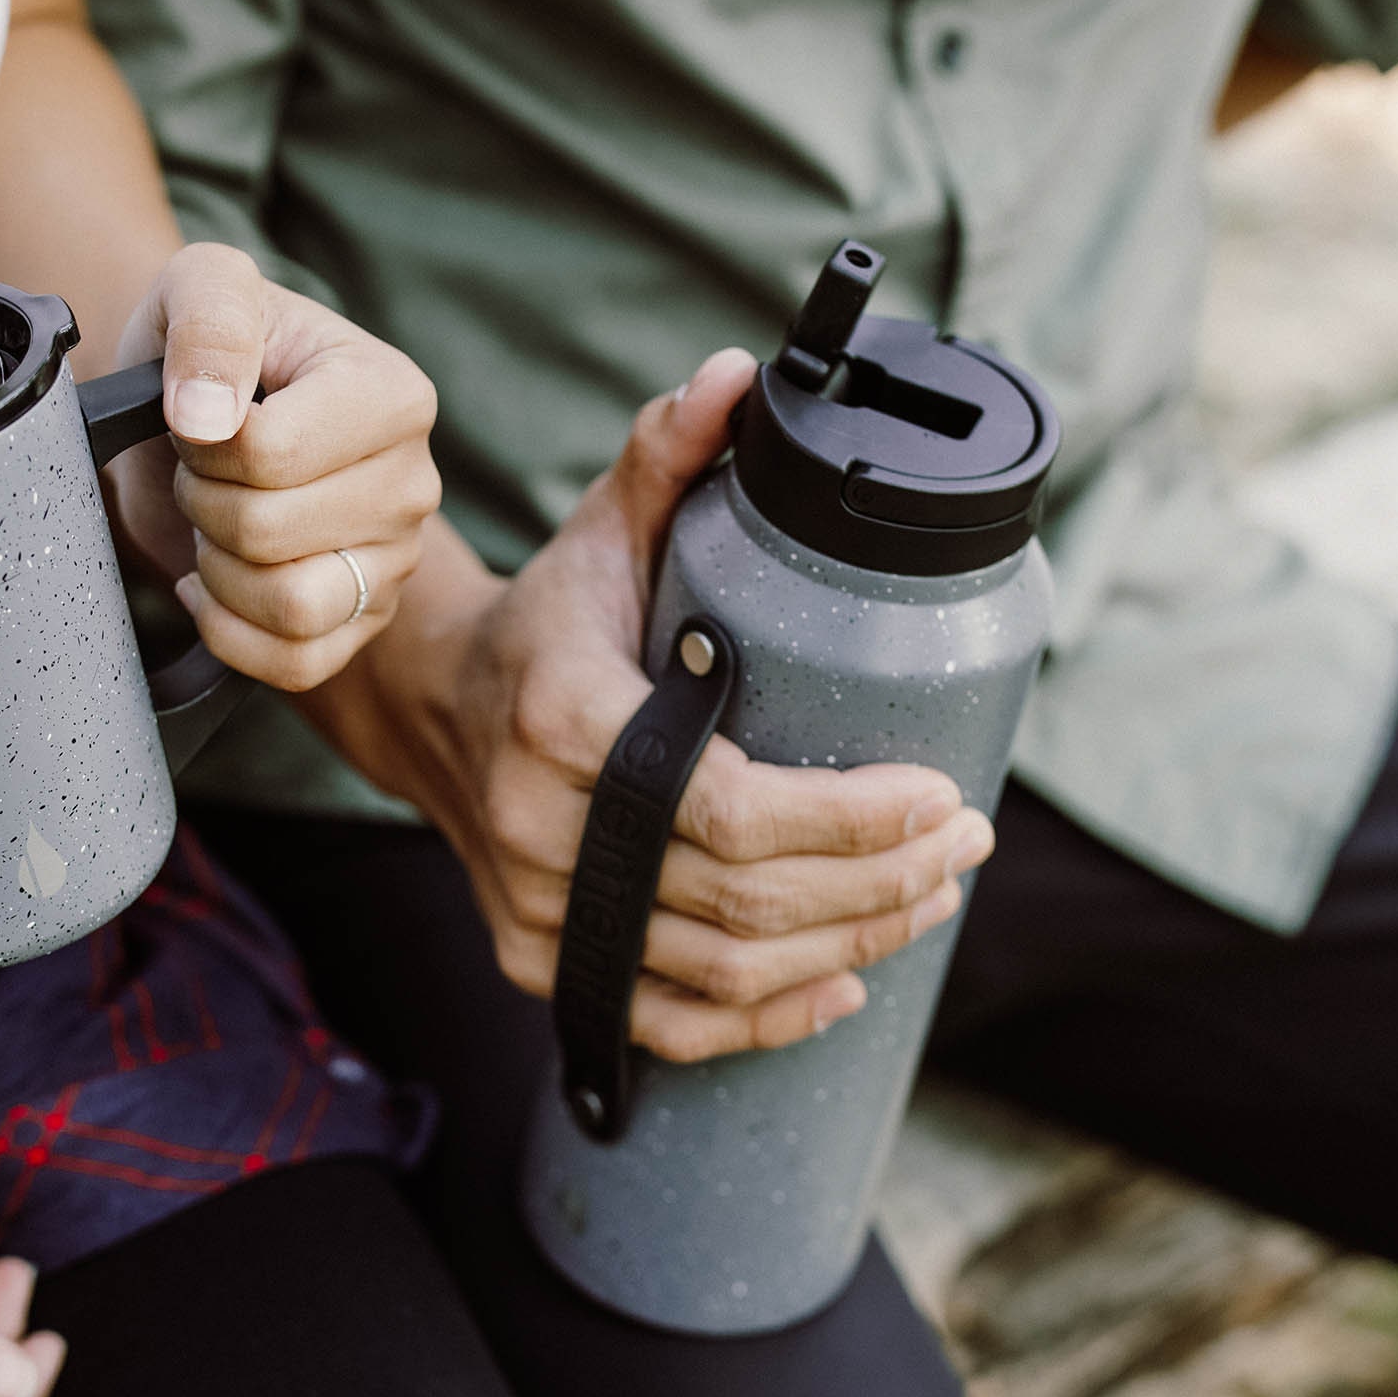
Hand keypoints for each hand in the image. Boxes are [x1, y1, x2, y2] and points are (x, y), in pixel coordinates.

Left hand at [107, 243, 440, 692]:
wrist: (191, 420)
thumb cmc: (205, 353)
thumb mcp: (201, 289)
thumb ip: (208, 323)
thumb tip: (206, 416)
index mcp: (395, 394)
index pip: (273, 453)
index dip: (204, 445)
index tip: (202, 417)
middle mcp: (413, 484)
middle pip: (270, 532)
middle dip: (203, 503)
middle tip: (203, 474)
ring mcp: (394, 564)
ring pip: (290, 607)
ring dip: (218, 572)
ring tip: (215, 526)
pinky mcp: (364, 625)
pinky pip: (295, 664)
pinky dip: (231, 631)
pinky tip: (215, 584)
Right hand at [325, 349, 996, 1062]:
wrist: (435, 710)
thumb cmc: (546, 621)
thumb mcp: (601, 534)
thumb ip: (670, 456)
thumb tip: (748, 375)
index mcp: (565, 723)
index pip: (730, 806)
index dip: (852, 819)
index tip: (943, 794)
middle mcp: (541, 831)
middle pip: (743, 900)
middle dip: (879, 881)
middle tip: (962, 845)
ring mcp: (537, 911)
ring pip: (718, 972)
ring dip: (845, 946)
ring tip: (927, 900)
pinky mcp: (540, 962)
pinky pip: (665, 1020)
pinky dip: (766, 1018)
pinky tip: (841, 985)